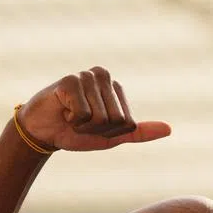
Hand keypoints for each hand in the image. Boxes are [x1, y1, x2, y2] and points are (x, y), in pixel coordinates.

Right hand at [16, 67, 171, 150]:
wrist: (43, 132)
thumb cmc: (77, 132)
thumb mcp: (112, 136)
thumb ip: (139, 132)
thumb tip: (169, 129)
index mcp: (116, 88)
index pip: (128, 122)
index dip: (110, 133)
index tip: (94, 126)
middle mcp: (104, 76)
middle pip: (117, 119)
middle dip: (97, 130)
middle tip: (80, 122)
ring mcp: (86, 76)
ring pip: (101, 118)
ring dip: (83, 126)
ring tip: (71, 115)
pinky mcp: (69, 80)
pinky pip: (83, 114)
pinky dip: (72, 120)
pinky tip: (62, 110)